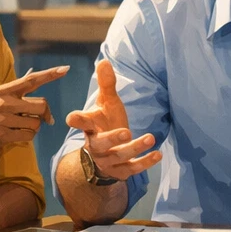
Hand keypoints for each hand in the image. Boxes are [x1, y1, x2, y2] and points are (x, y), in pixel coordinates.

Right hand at [0, 66, 68, 153]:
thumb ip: (15, 94)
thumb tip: (41, 99)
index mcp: (3, 90)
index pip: (31, 80)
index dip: (49, 75)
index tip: (65, 69)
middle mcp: (4, 102)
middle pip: (41, 105)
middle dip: (44, 113)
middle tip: (42, 118)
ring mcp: (4, 119)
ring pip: (36, 123)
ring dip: (34, 127)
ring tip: (20, 126)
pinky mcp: (3, 135)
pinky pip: (29, 136)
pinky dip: (27, 136)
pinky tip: (17, 134)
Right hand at [64, 59, 160, 181]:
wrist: (106, 152)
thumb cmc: (106, 122)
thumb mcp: (107, 103)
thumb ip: (106, 84)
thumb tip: (104, 61)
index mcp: (89, 126)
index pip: (79, 122)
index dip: (76, 120)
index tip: (72, 119)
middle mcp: (95, 144)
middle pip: (100, 143)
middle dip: (112, 138)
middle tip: (126, 131)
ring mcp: (107, 159)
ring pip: (119, 156)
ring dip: (135, 147)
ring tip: (151, 138)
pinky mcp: (120, 170)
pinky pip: (132, 168)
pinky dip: (145, 162)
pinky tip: (158, 154)